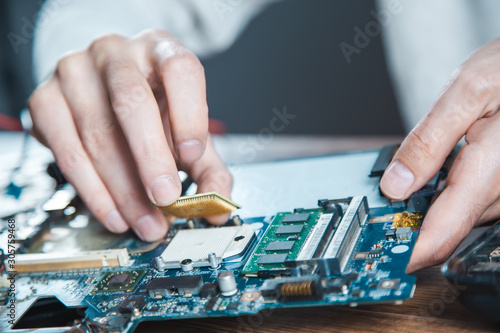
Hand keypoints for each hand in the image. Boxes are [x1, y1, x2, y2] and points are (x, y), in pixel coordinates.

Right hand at [29, 30, 232, 241]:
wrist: (98, 85)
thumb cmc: (150, 105)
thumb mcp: (185, 127)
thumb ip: (208, 166)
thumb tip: (218, 207)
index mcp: (159, 49)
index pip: (179, 69)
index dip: (189, 114)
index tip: (192, 156)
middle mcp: (115, 52)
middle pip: (131, 101)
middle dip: (151, 159)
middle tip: (166, 200)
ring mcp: (74, 72)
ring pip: (98, 134)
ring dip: (124, 190)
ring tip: (146, 221)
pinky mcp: (45, 100)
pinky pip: (68, 152)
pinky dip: (94, 192)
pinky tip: (115, 213)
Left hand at [380, 38, 499, 272]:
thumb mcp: (467, 92)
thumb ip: (429, 141)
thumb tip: (395, 184)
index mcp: (489, 171)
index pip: (442, 234)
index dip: (408, 252)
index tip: (380, 256)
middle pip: (446, 230)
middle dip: (409, 225)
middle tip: (375, 214)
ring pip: (456, 217)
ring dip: (424, 210)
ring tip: (401, 187)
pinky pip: (467, 202)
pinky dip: (442, 197)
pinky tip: (430, 178)